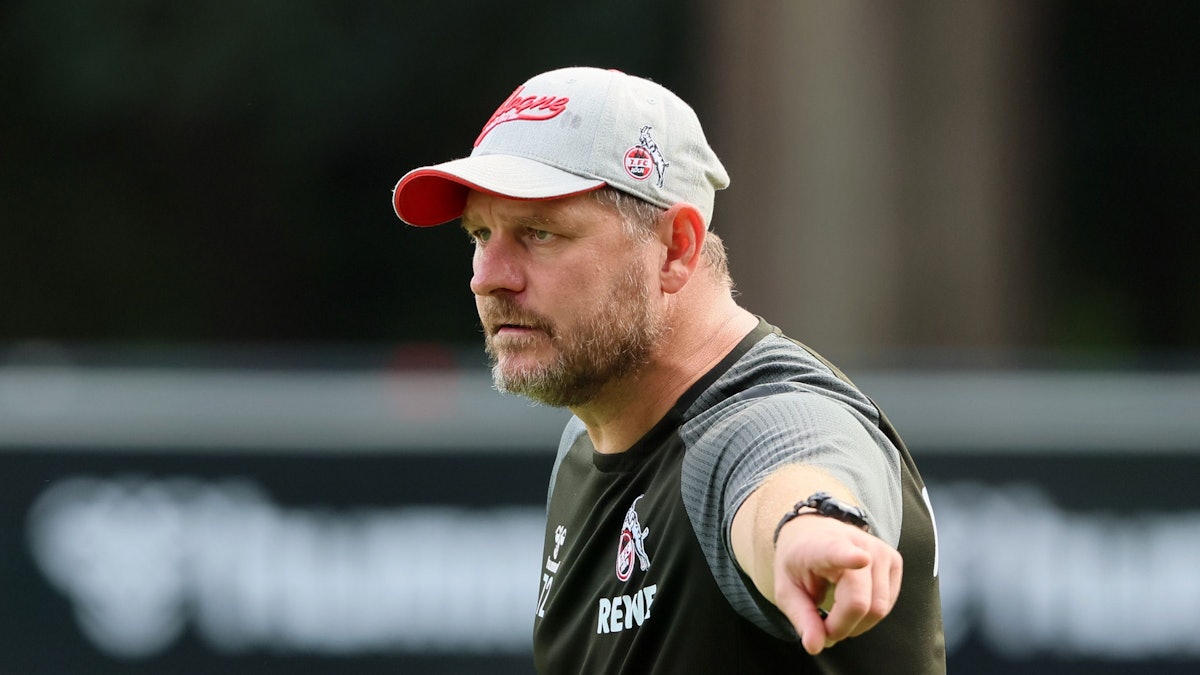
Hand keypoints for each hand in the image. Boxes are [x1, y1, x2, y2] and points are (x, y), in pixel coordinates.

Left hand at [772, 515, 902, 654]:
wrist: (813, 534)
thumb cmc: (799, 563)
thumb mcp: (787, 591)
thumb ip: (802, 618)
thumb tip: (815, 647)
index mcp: (824, 546)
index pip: (839, 552)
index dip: (850, 558)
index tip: (860, 558)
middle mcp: (858, 544)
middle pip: (860, 603)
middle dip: (841, 626)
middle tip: (822, 625)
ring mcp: (881, 551)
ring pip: (878, 609)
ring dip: (855, 624)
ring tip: (835, 613)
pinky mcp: (895, 560)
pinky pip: (886, 607)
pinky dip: (868, 616)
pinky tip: (851, 603)